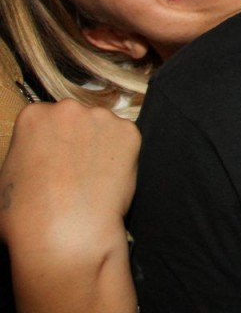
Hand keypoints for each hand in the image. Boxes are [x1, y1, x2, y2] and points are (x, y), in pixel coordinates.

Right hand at [0, 101, 139, 312]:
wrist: (66, 230)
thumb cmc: (26, 212)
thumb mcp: (8, 175)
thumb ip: (27, 153)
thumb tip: (36, 157)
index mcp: (33, 115)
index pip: (46, 120)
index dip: (51, 142)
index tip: (54, 158)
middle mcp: (68, 109)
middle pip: (75, 119)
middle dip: (76, 138)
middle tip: (75, 168)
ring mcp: (101, 118)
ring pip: (102, 128)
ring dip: (100, 144)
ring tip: (92, 177)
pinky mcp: (129, 132)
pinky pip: (125, 140)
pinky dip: (121, 155)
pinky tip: (109, 177)